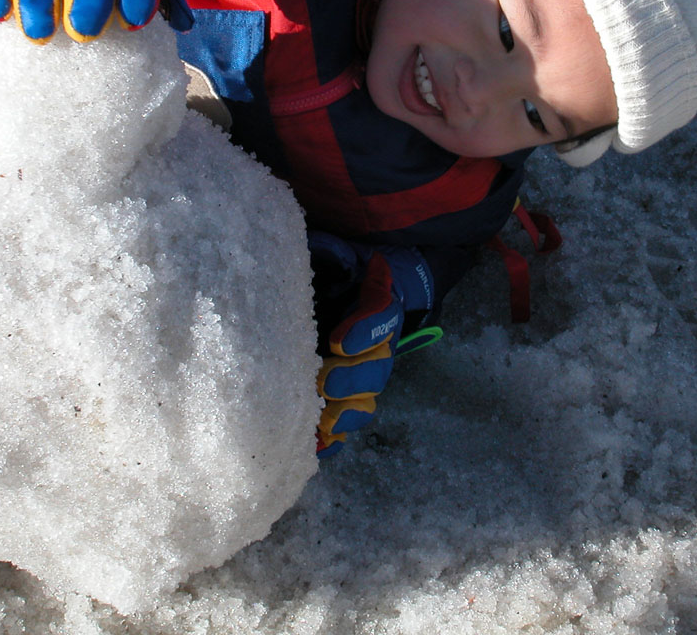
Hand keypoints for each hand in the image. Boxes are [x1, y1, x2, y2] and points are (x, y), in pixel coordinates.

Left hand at [308, 233, 434, 457]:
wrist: (339, 286)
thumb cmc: (332, 265)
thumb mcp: (331, 250)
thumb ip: (328, 250)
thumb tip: (321, 253)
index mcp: (376, 302)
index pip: (381, 313)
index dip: (364, 330)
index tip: (337, 341)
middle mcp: (375, 342)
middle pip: (376, 366)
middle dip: (351, 378)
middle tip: (322, 381)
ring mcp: (361, 371)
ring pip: (364, 399)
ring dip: (345, 412)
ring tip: (322, 422)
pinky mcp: (341, 393)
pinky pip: (345, 420)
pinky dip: (333, 437)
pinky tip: (316, 445)